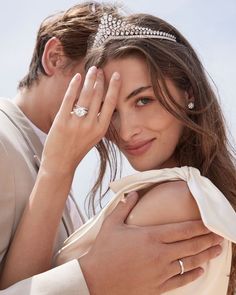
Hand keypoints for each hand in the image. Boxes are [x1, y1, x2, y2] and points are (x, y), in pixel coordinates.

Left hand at [41, 66, 120, 173]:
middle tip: (100, 69)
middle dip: (99, 79)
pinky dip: (73, 86)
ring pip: (85, 95)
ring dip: (89, 79)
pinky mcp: (62, 120)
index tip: (116, 75)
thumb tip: (100, 100)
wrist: (60, 163)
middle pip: (98, 96)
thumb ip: (98, 121)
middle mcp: (90, 125)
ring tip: (91, 69)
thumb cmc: (77, 149)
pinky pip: (69, 98)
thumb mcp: (94, 137)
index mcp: (101, 129)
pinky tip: (77, 77)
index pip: (111, 103)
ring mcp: (76, 122)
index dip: (114, 87)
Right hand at [80, 192, 222, 294]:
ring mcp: (160, 272)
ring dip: (205, 256)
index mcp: (150, 236)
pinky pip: (180, 281)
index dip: (198, 226)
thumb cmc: (103, 250)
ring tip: (217, 251)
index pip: (182, 230)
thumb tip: (132, 193)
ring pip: (189, 263)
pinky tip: (200, 270)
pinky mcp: (157, 287)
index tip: (209, 223)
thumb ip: (124, 206)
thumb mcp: (111, 224)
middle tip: (220, 235)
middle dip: (207, 239)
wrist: (95, 280)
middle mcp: (159, 254)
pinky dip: (192, 275)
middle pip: (190, 245)